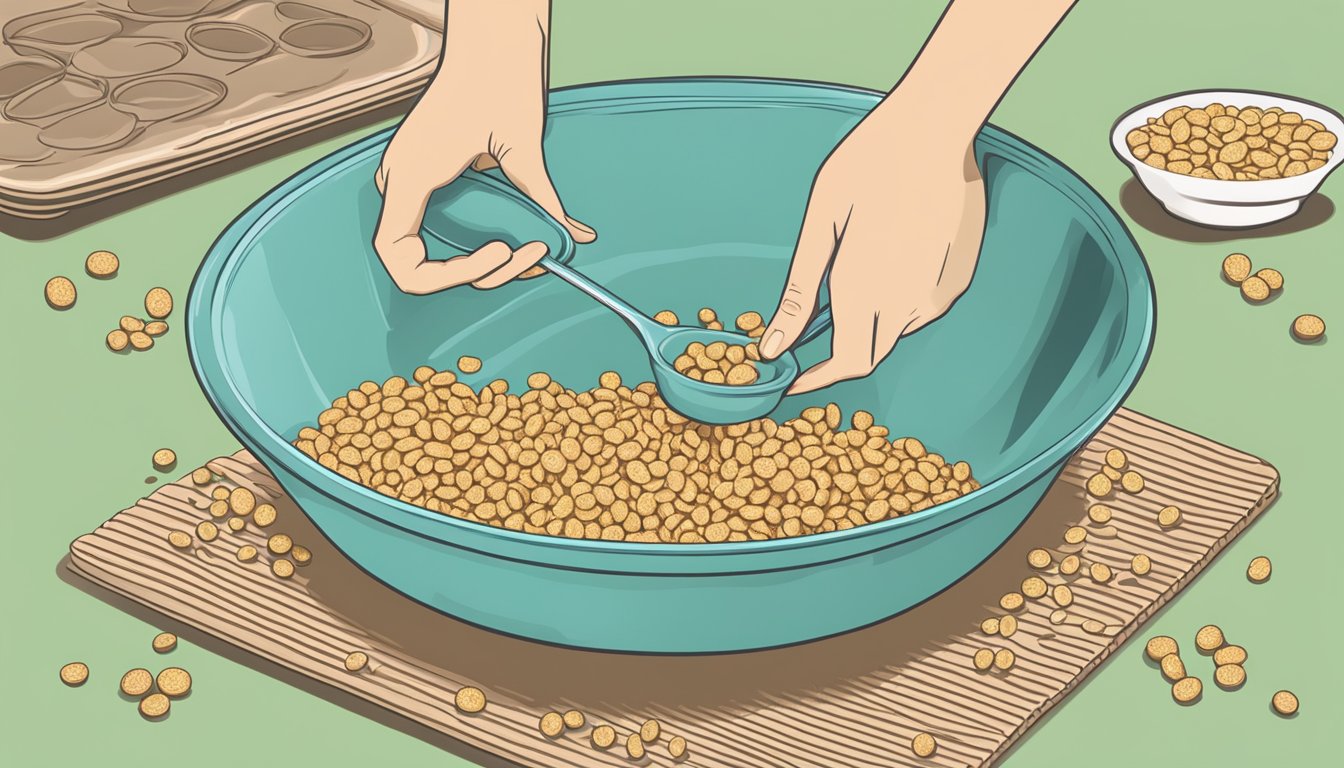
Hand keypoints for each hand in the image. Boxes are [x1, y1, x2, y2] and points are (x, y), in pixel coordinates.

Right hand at [372, 1, 593, 294]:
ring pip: (449, 248)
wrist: (497, 38)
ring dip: (496, 263)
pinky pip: (459, 224)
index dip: (444, 278)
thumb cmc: (498, 76)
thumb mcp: (521, 144)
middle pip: (431, 262)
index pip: (400, 257)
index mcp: (409, 176)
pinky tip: (541, 242)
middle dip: (485, 272)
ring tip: (542, 249)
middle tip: (533, 254)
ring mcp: (421, 182)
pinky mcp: (441, 176)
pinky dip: (496, 241)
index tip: (497, 257)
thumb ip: (540, 195)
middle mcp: (408, 184)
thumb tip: (571, 237)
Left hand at [759, 109, 984, 393]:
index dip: (818, 378)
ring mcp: (939, 294)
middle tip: (818, 331)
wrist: (935, 127)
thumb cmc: (868, 165)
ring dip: (871, 323)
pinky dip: (899, 302)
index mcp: (863, 291)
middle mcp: (906, 303)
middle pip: (871, 355)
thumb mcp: (820, 225)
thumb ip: (798, 294)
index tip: (796, 376)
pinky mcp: (959, 281)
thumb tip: (772, 346)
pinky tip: (892, 259)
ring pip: (897, 331)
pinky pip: (923, 309)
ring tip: (859, 270)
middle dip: (841, 355)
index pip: (845, 365)